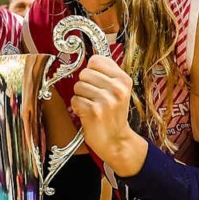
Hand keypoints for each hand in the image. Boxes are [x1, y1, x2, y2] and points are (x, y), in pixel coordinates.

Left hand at [70, 55, 146, 175]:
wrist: (115, 139)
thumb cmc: (113, 113)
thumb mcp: (119, 90)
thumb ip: (107, 73)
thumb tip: (91, 60)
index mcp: (124, 79)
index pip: (96, 61)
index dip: (91, 71)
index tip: (96, 82)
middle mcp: (117, 88)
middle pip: (84, 73)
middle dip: (84, 85)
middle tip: (93, 97)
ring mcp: (106, 100)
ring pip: (78, 86)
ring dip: (80, 97)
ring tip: (91, 106)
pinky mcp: (94, 111)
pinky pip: (75, 100)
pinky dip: (77, 108)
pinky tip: (87, 114)